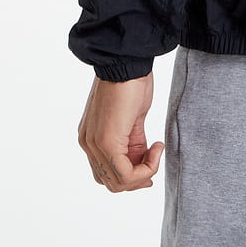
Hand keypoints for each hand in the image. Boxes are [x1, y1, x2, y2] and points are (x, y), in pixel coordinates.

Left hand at [77, 74, 164, 191]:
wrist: (127, 63)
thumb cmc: (131, 83)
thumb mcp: (131, 119)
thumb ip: (132, 142)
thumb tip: (142, 159)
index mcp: (91, 138)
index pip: (107, 173)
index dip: (131, 176)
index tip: (151, 162)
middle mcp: (88, 145)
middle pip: (111, 183)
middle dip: (137, 179)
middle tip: (155, 162)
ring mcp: (95, 145)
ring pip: (118, 183)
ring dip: (143, 174)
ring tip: (156, 151)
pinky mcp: (107, 143)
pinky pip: (126, 173)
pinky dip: (146, 168)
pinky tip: (156, 148)